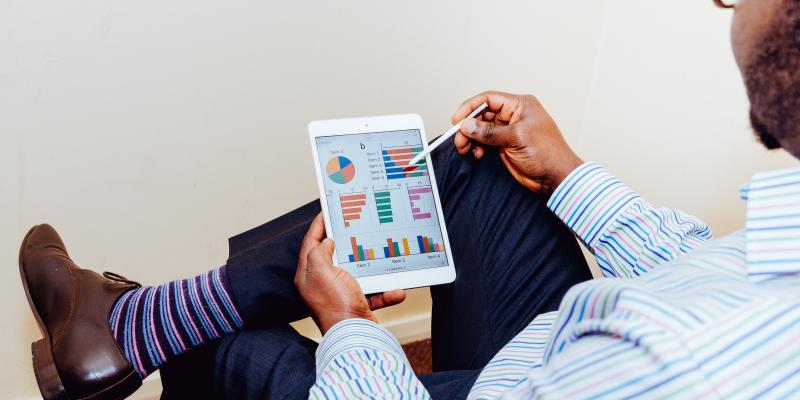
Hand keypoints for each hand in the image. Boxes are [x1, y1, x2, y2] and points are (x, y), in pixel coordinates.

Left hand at [294, 214, 405, 333]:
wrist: (354, 337)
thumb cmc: (335, 304)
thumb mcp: (321, 271)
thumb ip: (319, 252)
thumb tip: (327, 242)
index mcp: (308, 275)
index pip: (310, 243)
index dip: (318, 225)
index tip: (326, 211)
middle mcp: (321, 284)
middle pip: (333, 256)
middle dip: (345, 241)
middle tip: (354, 225)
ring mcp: (340, 294)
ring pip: (356, 272)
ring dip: (371, 267)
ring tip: (380, 254)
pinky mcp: (356, 304)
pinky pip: (373, 292)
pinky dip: (385, 291)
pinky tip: (395, 289)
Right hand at [452, 91, 583, 193]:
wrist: (556, 177)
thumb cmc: (547, 153)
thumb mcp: (516, 138)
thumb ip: (490, 132)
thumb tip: (467, 125)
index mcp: (520, 105)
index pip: (489, 99)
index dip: (470, 108)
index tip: (457, 120)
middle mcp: (513, 115)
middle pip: (482, 114)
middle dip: (468, 126)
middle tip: (459, 139)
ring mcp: (508, 131)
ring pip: (481, 129)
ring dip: (470, 138)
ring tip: (465, 148)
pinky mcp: (504, 145)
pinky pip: (484, 142)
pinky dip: (477, 147)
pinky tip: (477, 154)